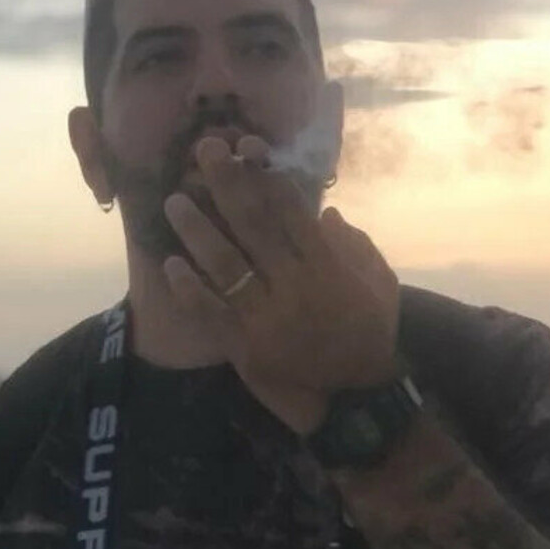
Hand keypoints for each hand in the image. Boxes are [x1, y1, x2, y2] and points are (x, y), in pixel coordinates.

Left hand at [161, 134, 399, 428]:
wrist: (357, 399)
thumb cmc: (371, 332)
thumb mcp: (379, 283)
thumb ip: (355, 245)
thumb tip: (327, 212)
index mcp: (328, 267)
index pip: (292, 210)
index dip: (267, 176)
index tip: (246, 149)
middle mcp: (296, 287)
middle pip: (255, 226)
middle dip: (227, 185)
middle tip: (204, 152)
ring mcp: (267, 318)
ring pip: (225, 266)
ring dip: (197, 231)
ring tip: (174, 202)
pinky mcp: (246, 347)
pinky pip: (211, 313)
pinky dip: (189, 288)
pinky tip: (171, 264)